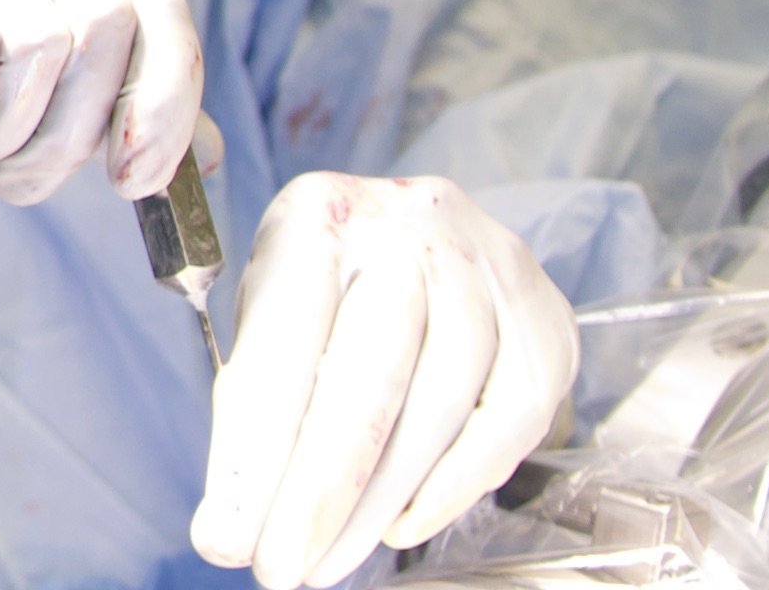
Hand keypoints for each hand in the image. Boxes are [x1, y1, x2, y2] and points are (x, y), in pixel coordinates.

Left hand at [190, 172, 573, 589]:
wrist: (421, 229)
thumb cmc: (330, 278)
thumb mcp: (274, 306)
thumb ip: (258, 393)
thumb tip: (230, 518)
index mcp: (317, 214)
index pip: (283, 343)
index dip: (254, 450)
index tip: (225, 535)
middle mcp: (408, 227)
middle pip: (367, 377)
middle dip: (321, 490)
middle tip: (282, 568)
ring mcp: (487, 268)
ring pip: (440, 407)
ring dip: (382, 502)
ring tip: (332, 558)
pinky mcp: (544, 319)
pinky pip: (507, 421)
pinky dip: (454, 484)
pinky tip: (404, 522)